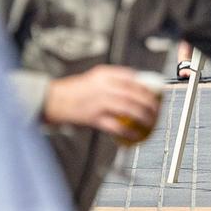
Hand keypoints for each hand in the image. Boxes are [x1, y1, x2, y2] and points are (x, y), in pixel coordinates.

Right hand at [44, 66, 159, 140]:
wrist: (53, 100)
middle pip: (135, 93)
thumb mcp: (93, 78)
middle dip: (150, 102)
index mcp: (104, 74)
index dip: (146, 85)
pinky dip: (128, 131)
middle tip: (157, 109)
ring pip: (129, 108)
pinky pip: (117, 126)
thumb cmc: (73, 91)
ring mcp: (99, 102)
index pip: (132, 77)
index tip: (154, 91)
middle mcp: (103, 86)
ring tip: (150, 122)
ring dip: (143, 117)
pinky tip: (135, 135)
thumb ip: (111, 81)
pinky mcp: (94, 118)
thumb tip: (133, 88)